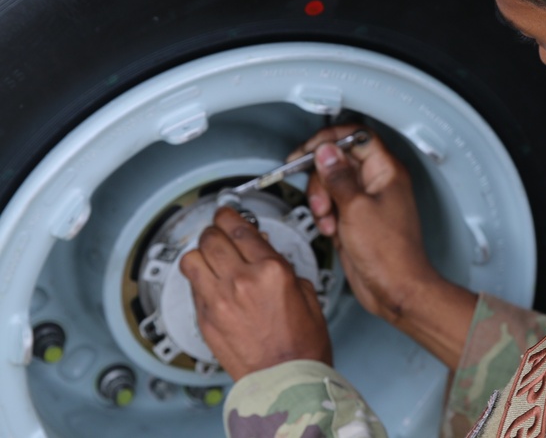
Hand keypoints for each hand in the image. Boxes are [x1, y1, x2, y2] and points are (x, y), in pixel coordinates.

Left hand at [179, 208, 331, 380]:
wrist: (286, 379)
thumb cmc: (301, 344)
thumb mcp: (307, 293)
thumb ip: (284, 267)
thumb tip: (266, 253)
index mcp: (271, 271)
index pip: (240, 229)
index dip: (230, 215)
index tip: (228, 212)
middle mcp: (241, 281)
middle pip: (212, 238)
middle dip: (215, 229)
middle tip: (219, 229)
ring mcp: (219, 301)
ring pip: (192, 258)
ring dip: (200, 252)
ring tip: (209, 254)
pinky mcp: (206, 320)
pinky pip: (192, 286)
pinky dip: (198, 277)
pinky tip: (209, 279)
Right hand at [290, 126, 436, 323]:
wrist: (395, 289)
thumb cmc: (389, 254)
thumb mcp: (355, 208)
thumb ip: (337, 177)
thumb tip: (325, 151)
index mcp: (386, 171)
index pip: (356, 136)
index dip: (329, 140)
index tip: (307, 151)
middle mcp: (378, 183)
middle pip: (338, 161)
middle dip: (322, 179)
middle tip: (320, 198)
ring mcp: (367, 201)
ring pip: (332, 184)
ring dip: (322, 201)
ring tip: (328, 219)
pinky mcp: (357, 219)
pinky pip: (333, 206)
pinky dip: (326, 217)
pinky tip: (332, 231)